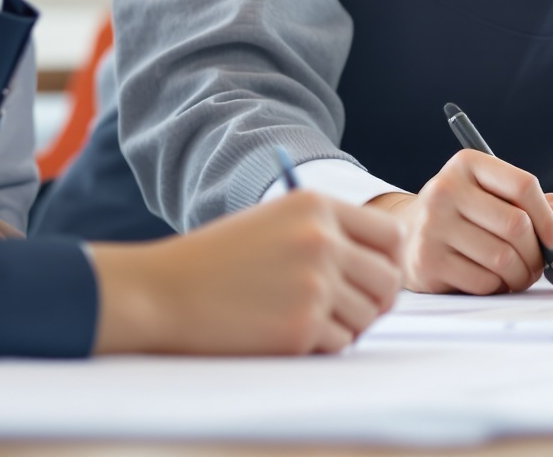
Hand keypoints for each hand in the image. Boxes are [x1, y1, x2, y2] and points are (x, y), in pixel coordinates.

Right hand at [84, 191, 402, 354]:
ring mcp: (315, 284)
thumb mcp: (272, 225)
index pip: (390, 235)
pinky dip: (320, 345)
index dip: (384, 260)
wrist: (162, 292)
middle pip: (388, 281)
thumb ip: (326, 237)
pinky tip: (283, 330)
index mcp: (315, 206)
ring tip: (300, 317)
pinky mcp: (302, 327)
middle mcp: (322, 240)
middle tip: (344, 309)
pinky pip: (341, 343)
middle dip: (373, 300)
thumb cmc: (214, 262)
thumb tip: (382, 272)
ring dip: (343, 324)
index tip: (368, 277)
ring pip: (368, 316)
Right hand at [369, 149, 552, 293]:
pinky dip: (498, 286)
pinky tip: (495, 281)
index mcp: (466, 164)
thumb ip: (531, 202)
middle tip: (539, 265)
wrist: (407, 235)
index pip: (523, 185)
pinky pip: (483, 281)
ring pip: (502, 258)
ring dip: (521, 274)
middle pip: (516, 225)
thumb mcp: (492, 196)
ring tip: (520, 275)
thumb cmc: (462, 215)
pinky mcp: (427, 261)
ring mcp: (432, 226)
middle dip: (537, 253)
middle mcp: (445, 189)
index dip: (548, 216)